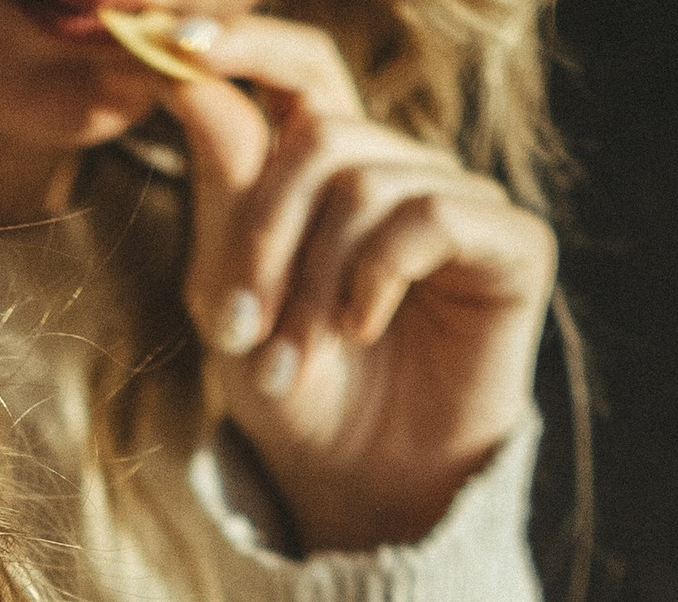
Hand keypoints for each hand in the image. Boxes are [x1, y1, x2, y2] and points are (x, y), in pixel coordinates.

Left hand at [159, 16, 556, 552]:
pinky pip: (429, 218)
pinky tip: (360, 330)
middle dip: (261, 239)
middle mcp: (398, 167)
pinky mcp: (509, 242)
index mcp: (328, 169)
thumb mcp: (228, 294)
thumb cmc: (292, 390)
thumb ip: (220, 190)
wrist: (356, 482)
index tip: (168, 39)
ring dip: (308, 286)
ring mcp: (458, 197)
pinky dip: (374, 280)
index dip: (241, 41)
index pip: (296, 67)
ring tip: (293, 360)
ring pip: (363, 186)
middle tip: (236, 329)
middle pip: (317, 137)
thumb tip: (191, 77)